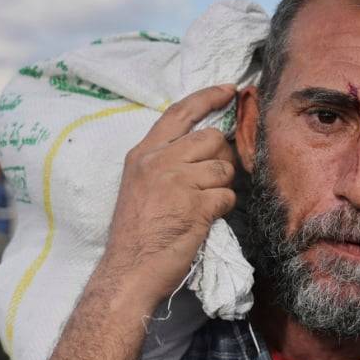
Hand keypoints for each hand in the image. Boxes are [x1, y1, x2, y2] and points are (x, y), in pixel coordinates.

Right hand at [99, 84, 237, 307]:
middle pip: (212, 138)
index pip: (180, 112)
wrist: (129, 270)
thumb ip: (164, 161)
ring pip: (224, 168)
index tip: (229, 89)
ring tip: (205, 204)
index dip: (208, 97)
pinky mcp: (195, 206)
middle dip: (222, 157)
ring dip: (223, 186)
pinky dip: (223, 208)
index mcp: (143, 153)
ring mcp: (177, 182)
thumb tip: (204, 147)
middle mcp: (158, 161)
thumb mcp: (139, 184)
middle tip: (213, 179)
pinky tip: (205, 220)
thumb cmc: (136, 232)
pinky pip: (227, 195)